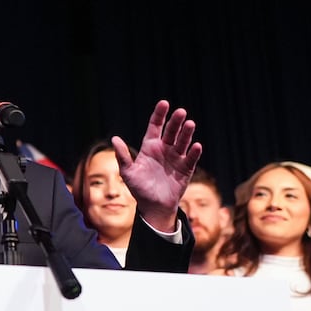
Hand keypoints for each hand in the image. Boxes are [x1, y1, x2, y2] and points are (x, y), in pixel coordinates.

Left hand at [113, 100, 201, 231]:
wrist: (153, 206)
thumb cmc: (139, 188)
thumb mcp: (128, 172)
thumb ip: (122, 156)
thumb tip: (114, 138)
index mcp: (150, 147)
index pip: (155, 126)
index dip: (159, 115)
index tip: (164, 103)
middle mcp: (164, 149)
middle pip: (171, 132)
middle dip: (175, 122)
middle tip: (180, 112)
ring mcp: (176, 158)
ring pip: (182, 142)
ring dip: (186, 133)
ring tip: (190, 124)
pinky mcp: (185, 169)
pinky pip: (190, 159)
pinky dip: (194, 153)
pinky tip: (196, 146)